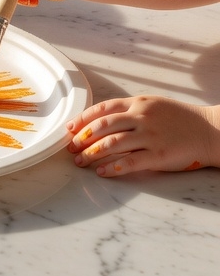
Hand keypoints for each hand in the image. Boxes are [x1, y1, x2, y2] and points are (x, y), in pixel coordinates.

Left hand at [66, 96, 219, 175]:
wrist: (210, 130)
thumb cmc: (181, 119)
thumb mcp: (155, 105)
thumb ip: (131, 110)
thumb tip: (103, 119)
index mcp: (139, 103)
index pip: (102, 109)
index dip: (83, 120)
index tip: (70, 129)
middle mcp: (141, 117)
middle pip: (102, 127)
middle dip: (82, 138)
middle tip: (71, 149)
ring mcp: (150, 136)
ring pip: (112, 144)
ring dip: (92, 154)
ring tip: (81, 162)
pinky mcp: (158, 154)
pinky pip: (130, 162)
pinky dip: (113, 168)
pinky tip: (102, 172)